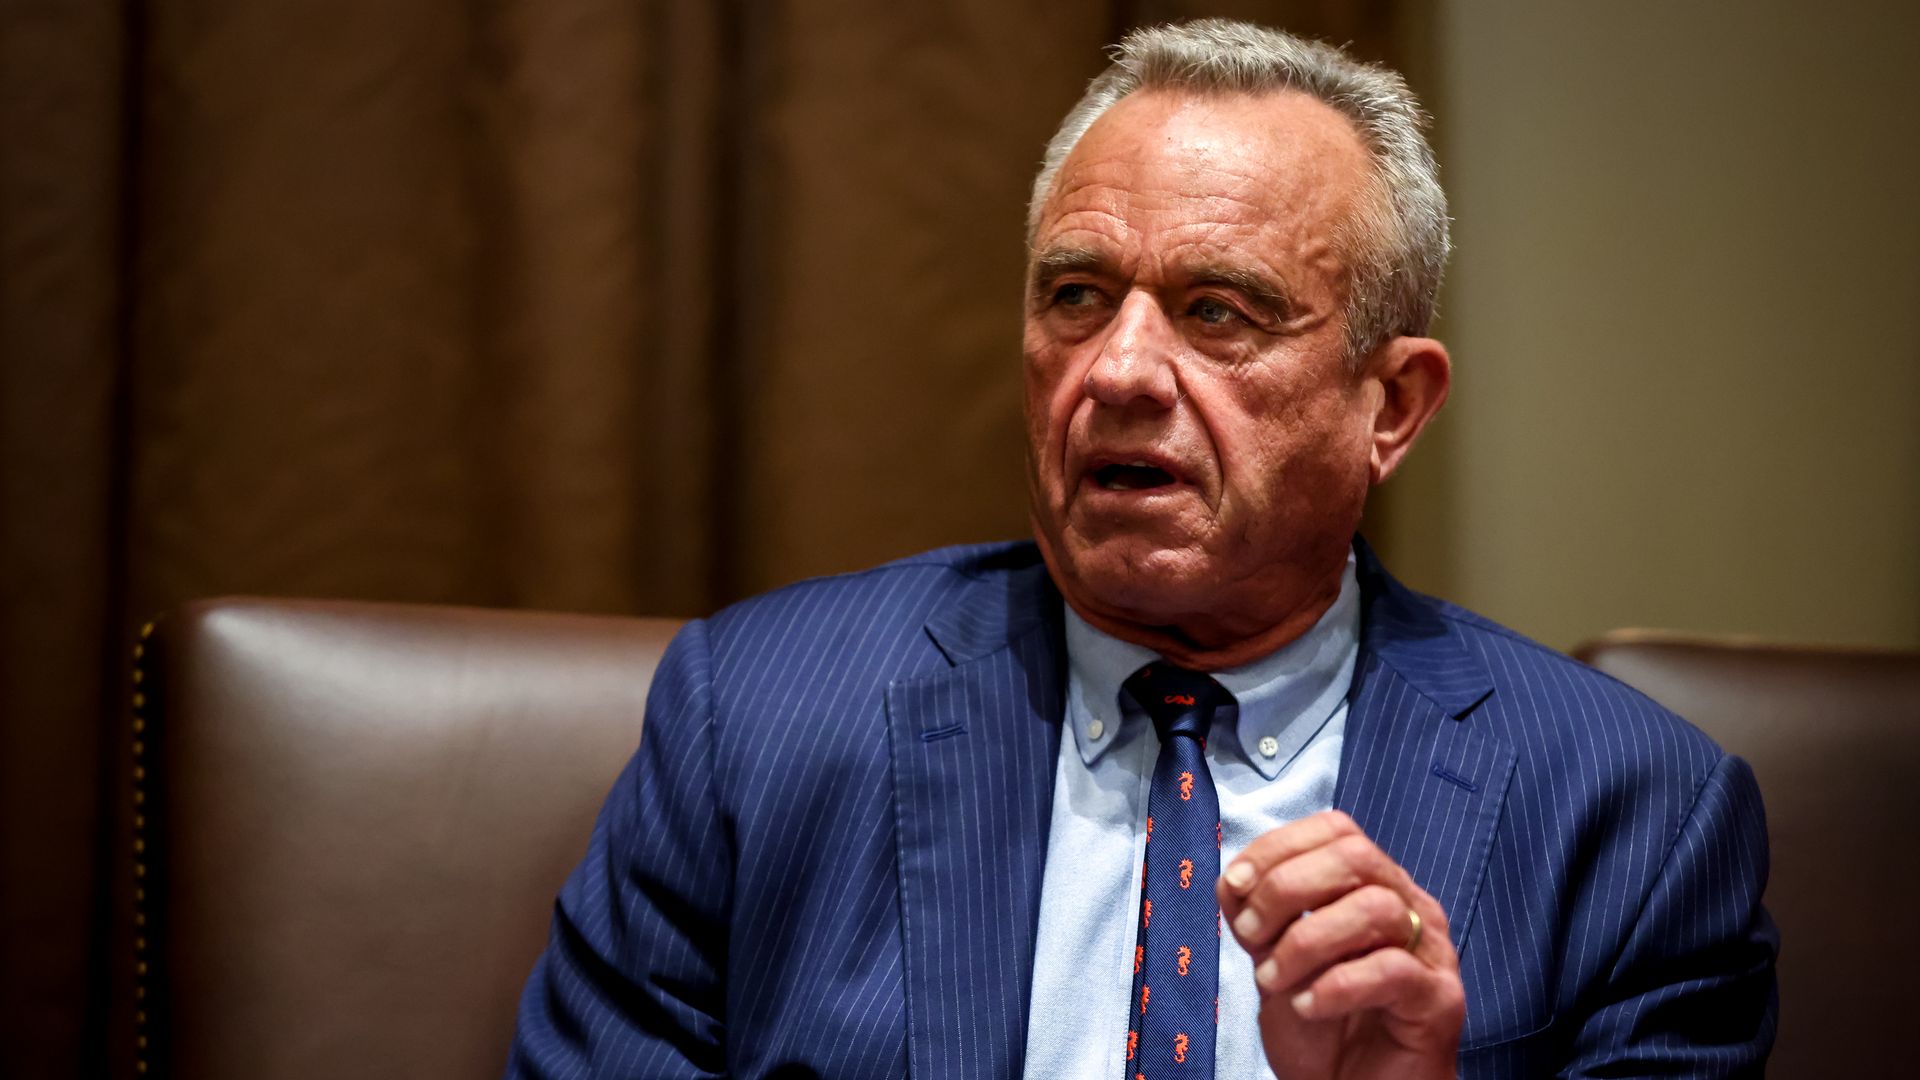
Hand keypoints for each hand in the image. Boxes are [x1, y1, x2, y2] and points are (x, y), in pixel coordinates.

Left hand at [1216, 810, 1463, 1079]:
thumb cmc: (1324, 1031)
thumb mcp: (1275, 962)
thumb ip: (1258, 918)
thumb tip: (1233, 881)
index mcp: (1375, 887)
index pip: (1337, 831)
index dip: (1280, 847)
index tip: (1236, 884)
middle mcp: (1411, 909)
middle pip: (1356, 857)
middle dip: (1287, 888)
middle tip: (1252, 935)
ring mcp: (1432, 952)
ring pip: (1375, 909)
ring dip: (1306, 942)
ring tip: (1272, 979)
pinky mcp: (1439, 1000)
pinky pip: (1391, 971)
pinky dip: (1336, 985)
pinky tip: (1307, 1006)